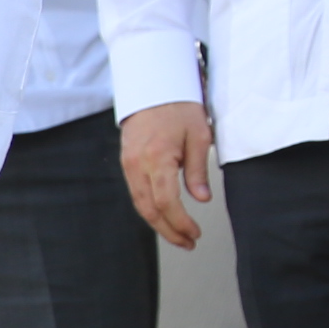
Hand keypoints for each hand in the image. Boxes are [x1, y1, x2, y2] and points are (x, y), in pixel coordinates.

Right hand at [121, 101, 216, 249]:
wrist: (154, 85)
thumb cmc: (180, 106)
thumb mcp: (199, 136)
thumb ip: (198, 170)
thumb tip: (202, 199)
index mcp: (157, 157)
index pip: (166, 202)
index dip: (180, 223)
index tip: (195, 233)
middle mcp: (137, 164)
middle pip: (149, 209)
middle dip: (169, 230)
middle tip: (188, 242)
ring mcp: (128, 163)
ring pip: (140, 204)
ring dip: (158, 223)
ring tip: (178, 235)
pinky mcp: (126, 161)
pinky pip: (136, 192)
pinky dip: (149, 208)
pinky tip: (164, 216)